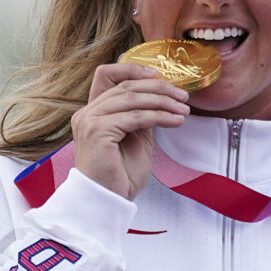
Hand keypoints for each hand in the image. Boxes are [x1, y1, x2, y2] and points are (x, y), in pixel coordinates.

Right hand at [70, 63, 189, 199]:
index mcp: (93, 111)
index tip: (159, 74)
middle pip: (126, 85)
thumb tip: (162, 97)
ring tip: (184, 109)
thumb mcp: (135, 137)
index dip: (132, 69)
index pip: (107, 74)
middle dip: (159, 88)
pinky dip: (160, 117)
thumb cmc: (120, 174)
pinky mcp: (98, 132)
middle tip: (183, 95)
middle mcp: (87, 112)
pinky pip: (136, 117)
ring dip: (164, 102)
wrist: (107, 201)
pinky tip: (175, 121)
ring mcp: (90, 121)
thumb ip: (141, 115)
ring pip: (133, 98)